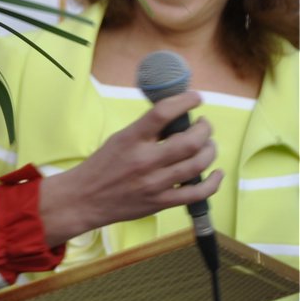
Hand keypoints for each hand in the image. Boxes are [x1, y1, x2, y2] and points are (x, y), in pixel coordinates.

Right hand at [39, 92, 222, 246]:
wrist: (83, 199)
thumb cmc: (100, 167)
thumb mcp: (118, 140)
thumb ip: (145, 131)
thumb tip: (175, 120)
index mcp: (130, 140)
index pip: (162, 113)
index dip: (185, 101)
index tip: (196, 98)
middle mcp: (144, 160)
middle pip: (190, 141)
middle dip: (205, 129)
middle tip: (203, 126)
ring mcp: (155, 183)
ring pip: (198, 164)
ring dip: (210, 150)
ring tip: (207, 145)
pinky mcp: (161, 202)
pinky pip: (197, 193)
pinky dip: (213, 182)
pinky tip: (216, 173)